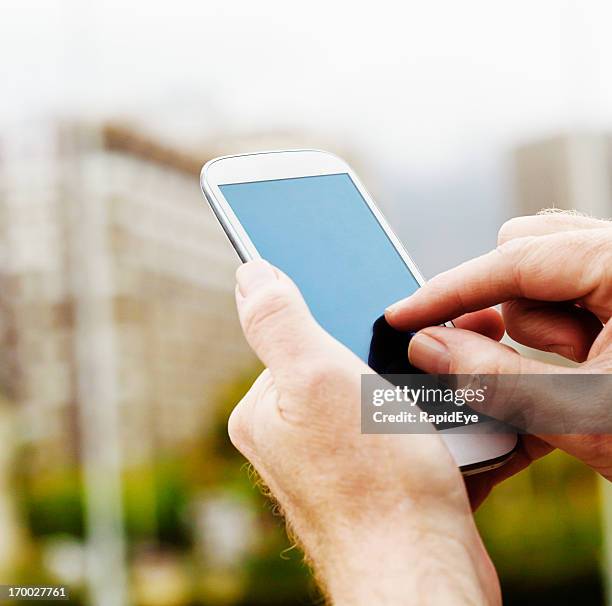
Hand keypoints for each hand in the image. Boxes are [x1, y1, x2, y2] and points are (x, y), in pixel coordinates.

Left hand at [230, 260, 500, 604]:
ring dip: (426, 384)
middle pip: (347, 365)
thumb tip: (250, 273)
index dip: (349, 316)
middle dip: (396, 350)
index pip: (301, 337)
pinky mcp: (377, 484)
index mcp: (266, 411)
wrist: (425, 580)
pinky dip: (438, 421)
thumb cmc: (373, 487)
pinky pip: (408, 433)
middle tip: (443, 341)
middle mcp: (294, 438)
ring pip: (384, 397)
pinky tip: (464, 418)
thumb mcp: (316, 380)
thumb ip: (279, 321)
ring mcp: (336, 463)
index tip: (393, 310)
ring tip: (461, 379)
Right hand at [385, 212, 611, 506]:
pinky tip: (587, 366)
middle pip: (527, 252)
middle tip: (501, 359)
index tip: (401, 316)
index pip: (513, 261)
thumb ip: (491, 376)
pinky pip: (569, 296)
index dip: (447, 293)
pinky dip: (558, 331)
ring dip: (539, 328)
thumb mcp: (584, 413)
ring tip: (578, 375)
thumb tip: (424, 345)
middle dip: (507, 309)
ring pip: (546, 277)